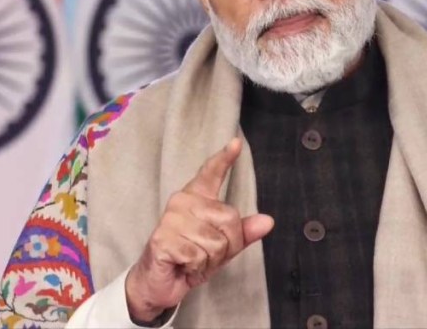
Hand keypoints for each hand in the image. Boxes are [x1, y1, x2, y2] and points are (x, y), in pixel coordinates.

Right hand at [124, 138, 274, 322]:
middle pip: (229, 219)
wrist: (158, 283)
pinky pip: (198, 255)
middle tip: (205, 254)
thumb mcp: (222, 248)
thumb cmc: (190, 260)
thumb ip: (243, 233)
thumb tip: (267, 221)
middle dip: (226, 246)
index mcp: (197, 198)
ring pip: (216, 241)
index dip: (224, 158)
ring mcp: (170, 219)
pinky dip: (196, 268)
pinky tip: (182, 265)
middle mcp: (182, 202)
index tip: (236, 143)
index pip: (211, 173)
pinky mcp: (162, 238)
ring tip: (192, 260)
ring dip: (209, 260)